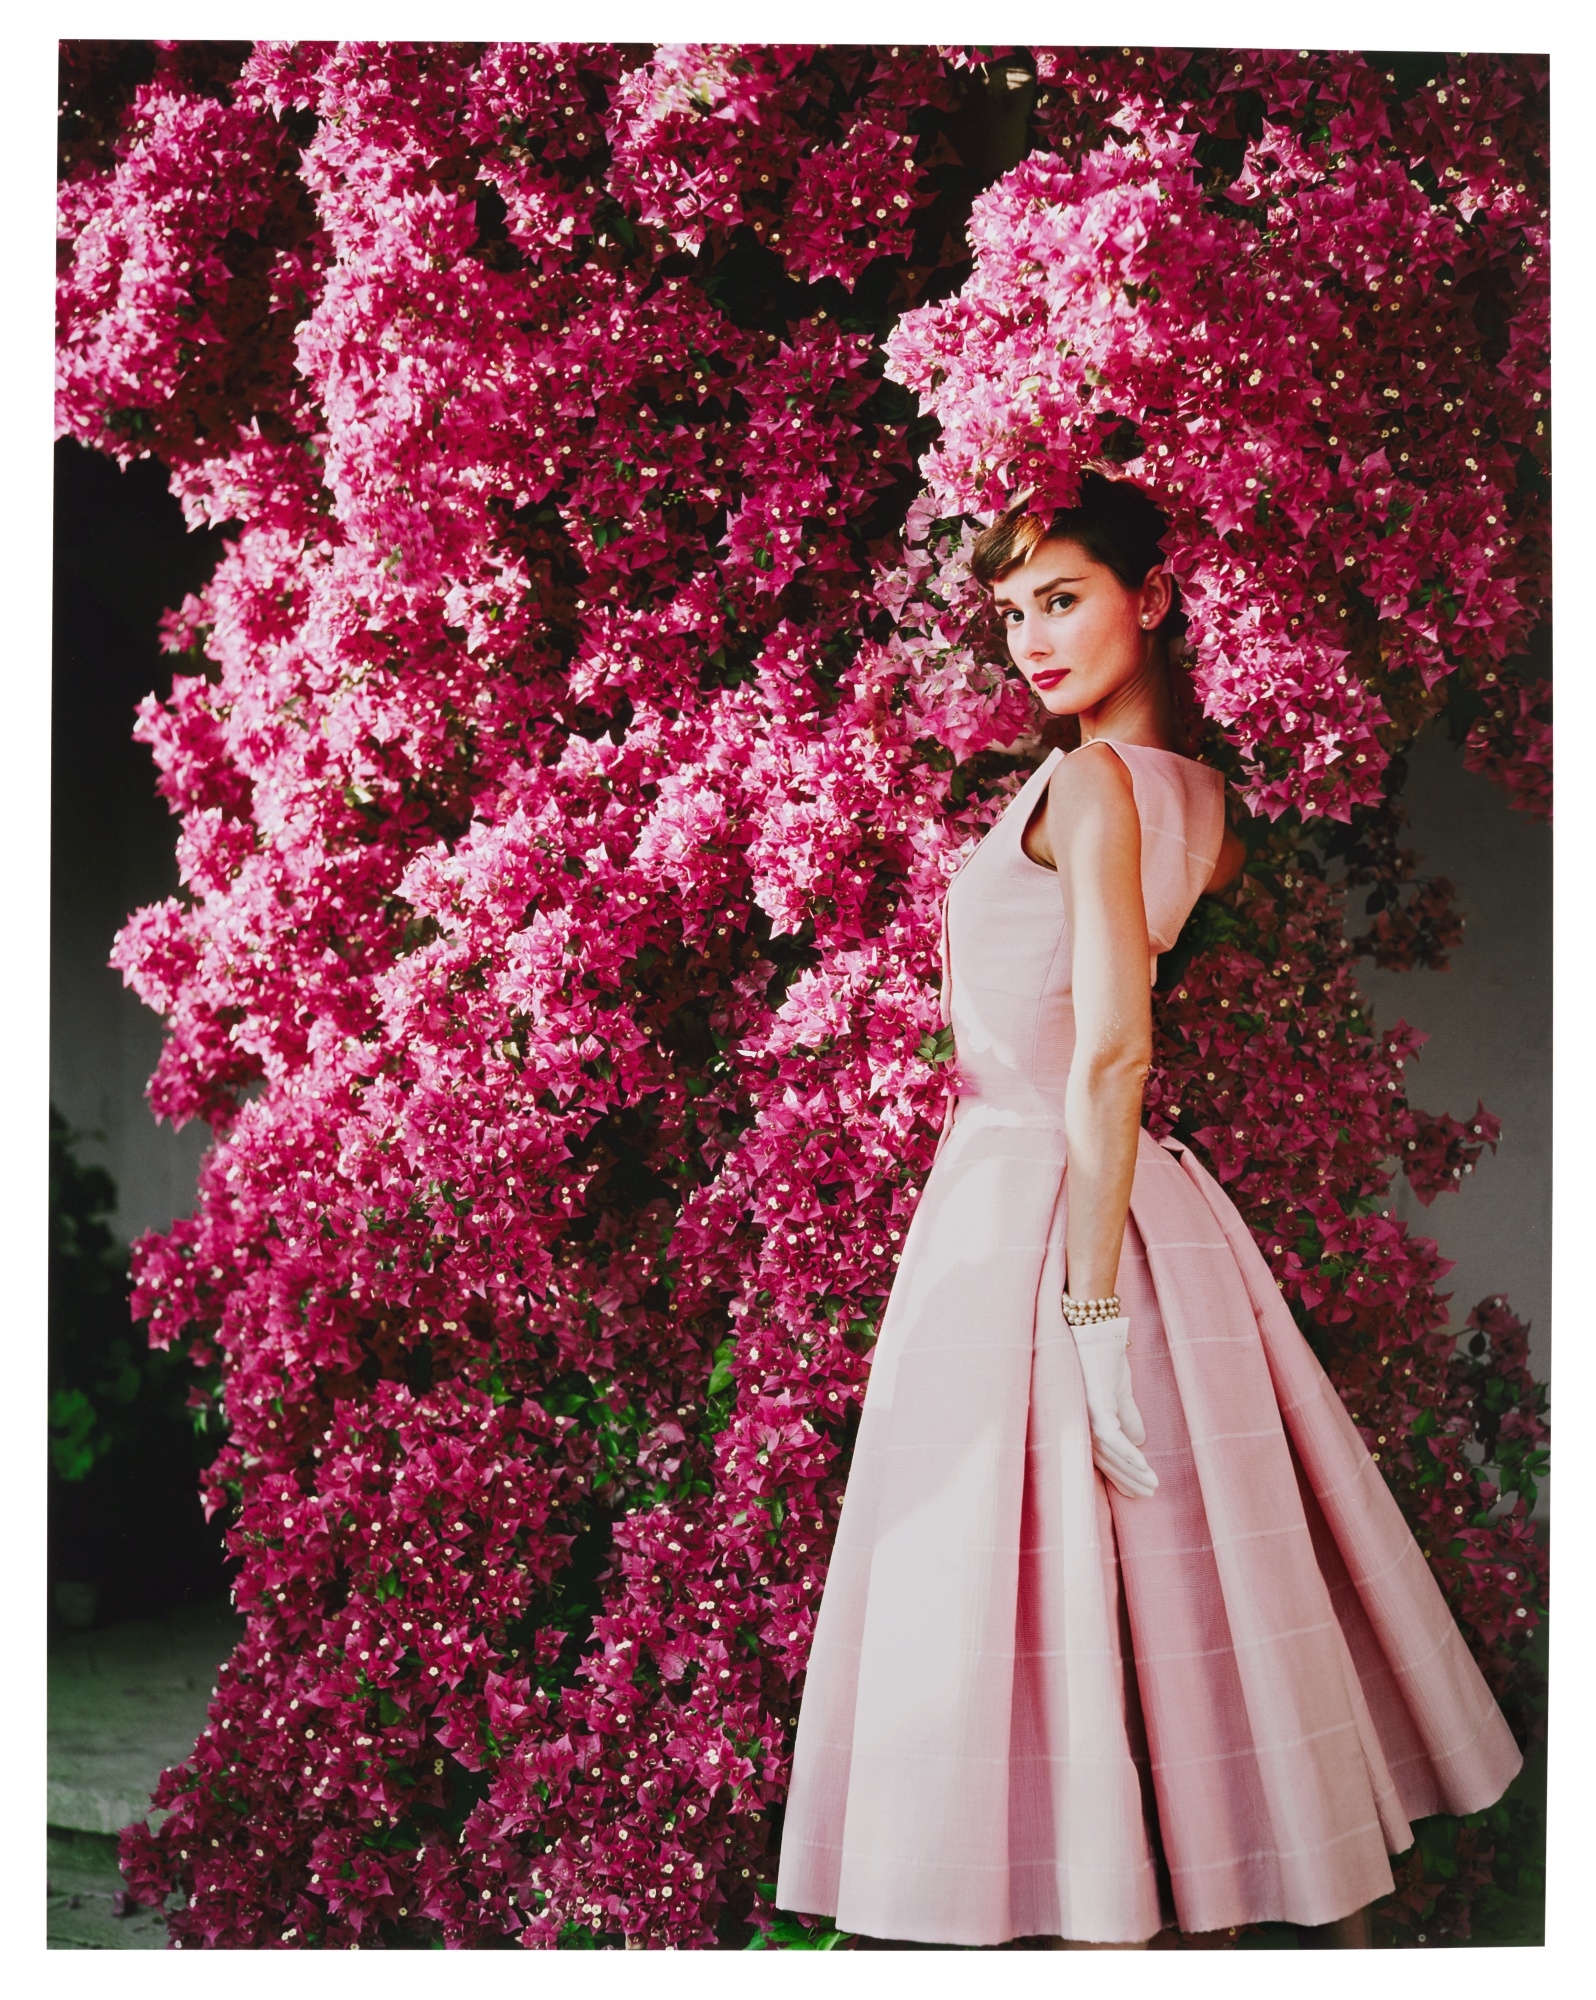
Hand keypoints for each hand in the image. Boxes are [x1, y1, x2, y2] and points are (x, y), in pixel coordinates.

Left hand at [1070, 1316, 1156, 1499]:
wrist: (1097, 1332)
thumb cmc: (1105, 1360)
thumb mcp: (1120, 1393)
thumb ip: (1128, 1417)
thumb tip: (1140, 1441)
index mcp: (1085, 1423)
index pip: (1103, 1459)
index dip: (1121, 1477)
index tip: (1138, 1493)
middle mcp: (1080, 1424)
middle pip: (1105, 1463)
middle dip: (1129, 1481)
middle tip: (1149, 1494)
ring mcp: (1086, 1417)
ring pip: (1110, 1455)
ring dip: (1132, 1472)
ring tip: (1152, 1485)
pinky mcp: (1095, 1408)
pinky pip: (1113, 1439)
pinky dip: (1129, 1455)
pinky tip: (1144, 1467)